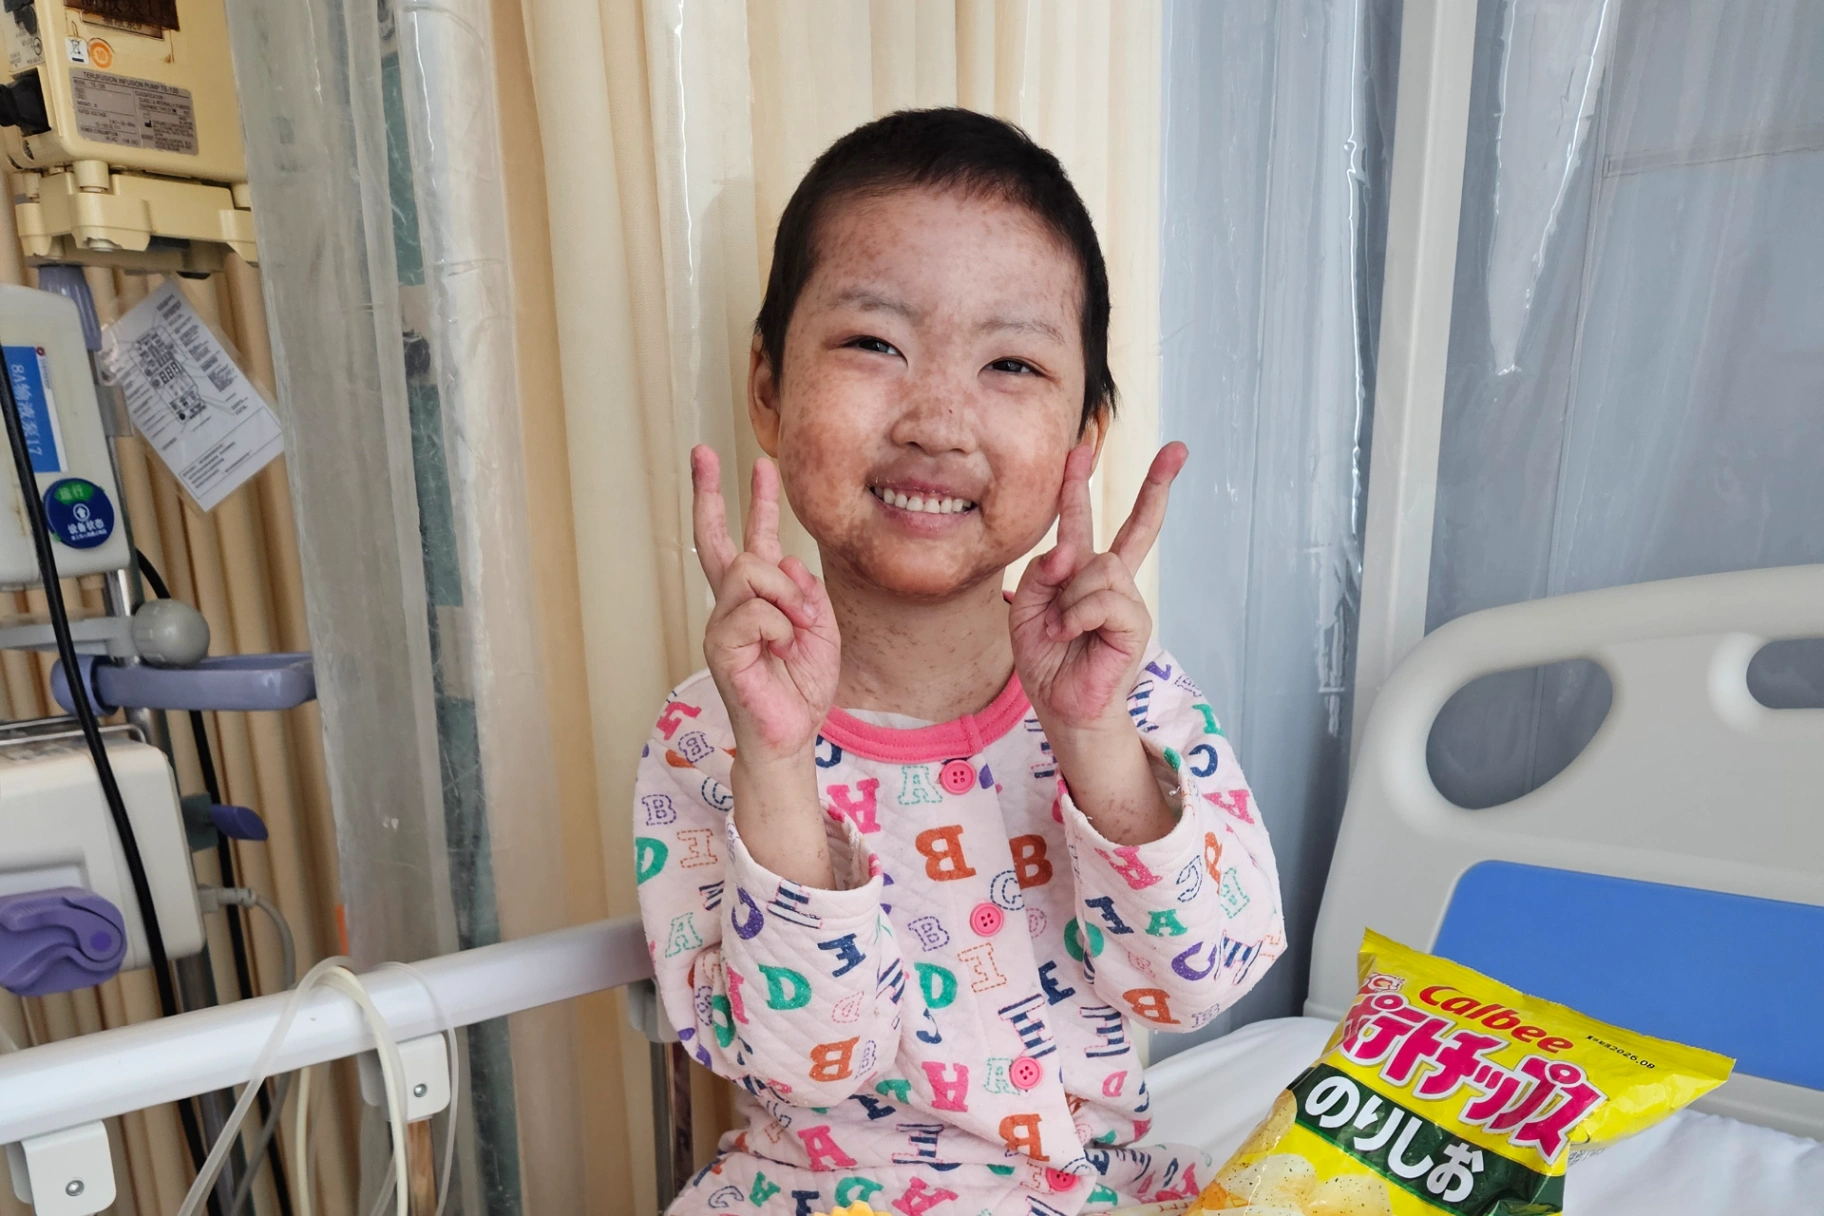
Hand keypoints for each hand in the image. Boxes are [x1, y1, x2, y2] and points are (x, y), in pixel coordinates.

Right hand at [693, 446, 840, 762]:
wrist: (791, 735)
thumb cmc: (801, 686)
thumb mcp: (822, 628)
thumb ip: (805, 592)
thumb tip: (785, 565)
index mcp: (759, 597)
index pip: (751, 539)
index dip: (753, 501)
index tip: (757, 463)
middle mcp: (733, 604)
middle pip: (716, 538)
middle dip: (710, 491)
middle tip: (701, 452)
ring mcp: (722, 623)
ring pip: (750, 570)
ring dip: (786, 596)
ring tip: (799, 628)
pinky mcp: (720, 646)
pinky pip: (755, 611)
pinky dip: (781, 626)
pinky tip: (783, 648)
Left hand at [1011, 440, 1186, 733]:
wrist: (1062, 707)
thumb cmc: (1047, 661)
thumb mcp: (1026, 610)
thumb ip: (1042, 574)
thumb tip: (1069, 552)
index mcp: (1082, 574)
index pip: (1085, 521)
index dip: (1080, 485)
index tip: (1083, 448)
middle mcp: (1111, 582)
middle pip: (1138, 527)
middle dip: (1157, 486)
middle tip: (1178, 449)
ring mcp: (1127, 601)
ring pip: (1100, 567)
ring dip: (1070, 598)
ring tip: (1063, 629)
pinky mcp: (1135, 623)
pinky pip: (1104, 598)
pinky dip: (1078, 615)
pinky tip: (1071, 635)